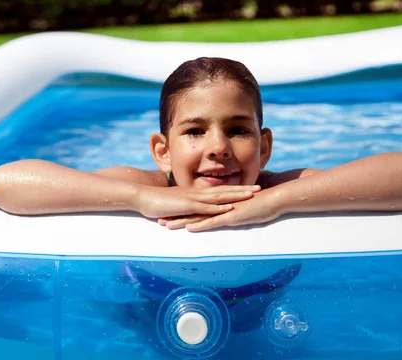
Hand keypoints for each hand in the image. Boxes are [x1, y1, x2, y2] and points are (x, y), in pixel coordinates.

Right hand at [135, 184, 260, 218]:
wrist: (141, 196)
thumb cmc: (155, 201)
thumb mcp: (174, 205)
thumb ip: (184, 208)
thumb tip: (191, 213)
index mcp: (194, 193)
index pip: (218, 190)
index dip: (234, 189)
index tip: (248, 188)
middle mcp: (196, 193)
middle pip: (223, 190)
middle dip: (242, 189)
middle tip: (260, 187)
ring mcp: (192, 198)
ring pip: (218, 196)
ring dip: (235, 195)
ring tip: (252, 195)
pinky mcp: (186, 205)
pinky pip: (205, 206)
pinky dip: (218, 206)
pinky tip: (230, 207)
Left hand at [159, 189, 282, 231]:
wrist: (276, 198)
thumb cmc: (262, 203)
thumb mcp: (242, 208)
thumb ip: (232, 210)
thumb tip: (227, 213)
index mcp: (219, 204)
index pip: (196, 208)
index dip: (182, 211)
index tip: (168, 214)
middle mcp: (218, 206)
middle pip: (192, 211)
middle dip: (175, 216)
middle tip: (158, 220)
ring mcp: (224, 211)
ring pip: (198, 217)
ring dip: (181, 222)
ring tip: (166, 226)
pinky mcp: (232, 217)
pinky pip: (213, 222)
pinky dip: (201, 225)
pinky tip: (189, 228)